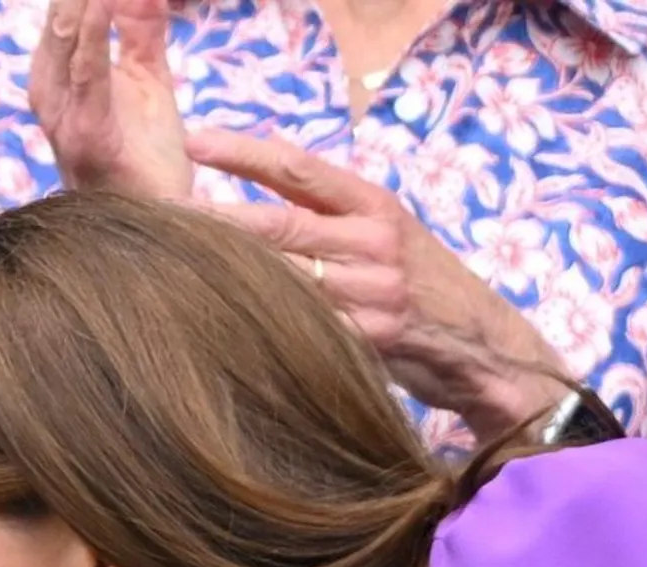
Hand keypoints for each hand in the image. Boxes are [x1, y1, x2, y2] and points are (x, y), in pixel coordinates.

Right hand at [30, 0, 191, 199]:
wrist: (159, 221)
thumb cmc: (148, 161)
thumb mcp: (148, 81)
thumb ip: (142, 31)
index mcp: (63, 83)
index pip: (63, 19)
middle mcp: (55, 100)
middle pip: (55, 28)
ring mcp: (65, 123)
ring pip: (62, 48)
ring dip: (74, 7)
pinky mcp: (87, 139)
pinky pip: (86, 80)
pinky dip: (92, 40)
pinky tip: (101, 6)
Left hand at [188, 128, 565, 441]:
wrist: (484, 345)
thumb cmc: (422, 288)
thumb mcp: (385, 236)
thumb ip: (330, 220)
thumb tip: (261, 206)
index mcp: (372, 204)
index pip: (298, 167)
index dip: (243, 152)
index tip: (194, 141)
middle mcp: (371, 241)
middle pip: (280, 225)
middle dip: (218, 220)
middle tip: (163, 213)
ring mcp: (371, 292)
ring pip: (286, 279)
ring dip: (231, 280)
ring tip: (175, 273)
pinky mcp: (370, 340)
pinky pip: (306, 333)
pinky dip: (265, 332)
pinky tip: (220, 333)